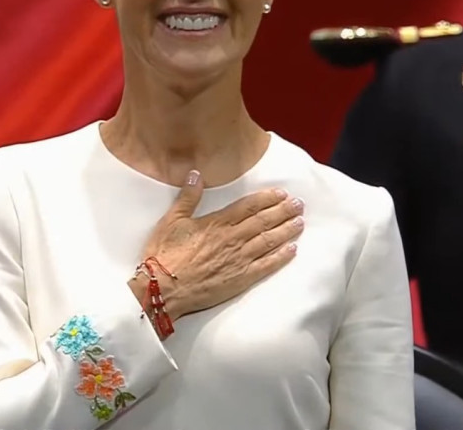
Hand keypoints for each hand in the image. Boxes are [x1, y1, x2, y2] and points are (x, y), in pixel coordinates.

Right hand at [130, 170, 303, 319]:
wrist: (163, 288)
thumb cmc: (164, 254)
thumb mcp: (171, 220)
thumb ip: (188, 197)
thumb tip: (196, 174)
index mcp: (217, 222)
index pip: (249, 206)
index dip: (267, 198)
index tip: (281, 193)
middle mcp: (233, 238)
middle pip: (264, 221)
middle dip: (283, 211)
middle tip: (299, 204)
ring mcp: (239, 259)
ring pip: (269, 241)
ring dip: (286, 230)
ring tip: (300, 222)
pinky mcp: (240, 279)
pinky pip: (266, 266)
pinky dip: (281, 257)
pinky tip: (292, 250)